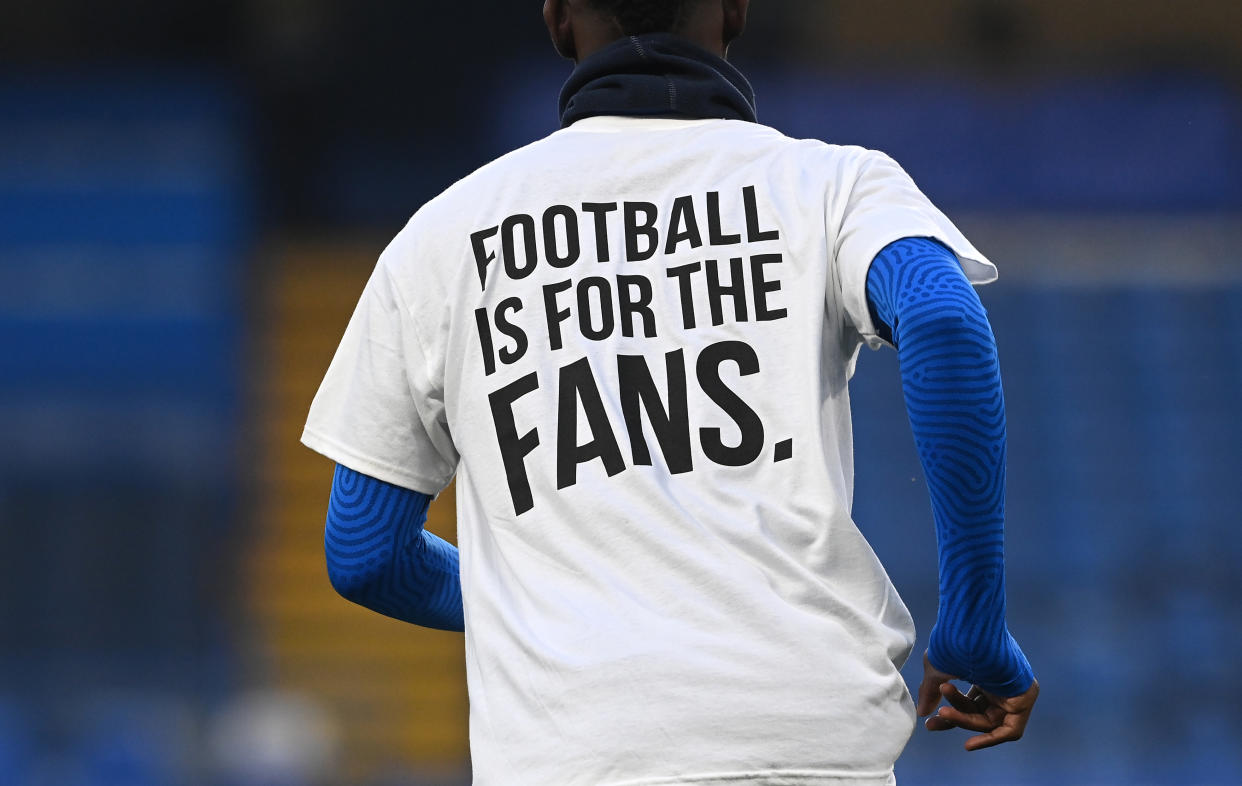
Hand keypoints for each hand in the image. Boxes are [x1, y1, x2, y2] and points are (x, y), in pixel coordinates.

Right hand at [916, 651, 1038, 750]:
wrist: (970, 633)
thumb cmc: (954, 645)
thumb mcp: (937, 672)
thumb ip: (931, 693)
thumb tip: (922, 713)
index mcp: (983, 674)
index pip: (968, 704)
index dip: (950, 716)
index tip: (930, 723)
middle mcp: (1000, 684)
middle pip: (978, 714)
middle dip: (954, 719)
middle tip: (933, 723)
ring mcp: (1012, 691)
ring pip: (989, 720)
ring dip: (963, 721)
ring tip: (944, 712)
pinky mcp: (1023, 698)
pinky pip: (1011, 729)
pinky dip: (991, 739)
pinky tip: (970, 744)